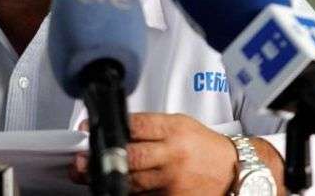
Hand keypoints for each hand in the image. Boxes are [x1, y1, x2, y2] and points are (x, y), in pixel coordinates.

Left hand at [70, 113, 284, 194]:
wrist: (235, 172)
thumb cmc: (203, 146)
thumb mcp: (179, 124)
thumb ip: (149, 127)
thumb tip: (114, 129)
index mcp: (173, 129)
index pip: (134, 125)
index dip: (107, 127)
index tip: (86, 129)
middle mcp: (172, 155)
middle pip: (129, 157)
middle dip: (99, 158)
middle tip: (79, 159)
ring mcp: (173, 181)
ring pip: (131, 182)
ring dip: (104, 179)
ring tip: (84, 174)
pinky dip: (125, 192)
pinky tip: (110, 188)